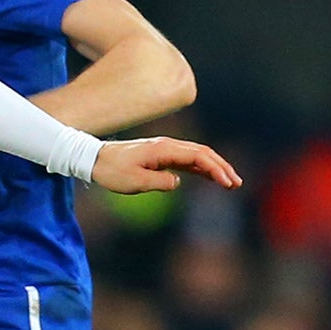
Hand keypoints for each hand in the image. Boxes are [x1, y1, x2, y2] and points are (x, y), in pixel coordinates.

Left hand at [90, 136, 241, 194]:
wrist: (93, 158)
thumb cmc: (111, 170)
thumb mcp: (133, 181)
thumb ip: (158, 182)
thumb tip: (178, 182)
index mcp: (163, 149)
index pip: (198, 156)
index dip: (216, 169)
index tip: (227, 183)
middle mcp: (167, 146)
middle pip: (203, 153)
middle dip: (222, 167)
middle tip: (236, 184)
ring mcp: (165, 150)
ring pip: (197, 156)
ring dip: (214, 167)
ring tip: (229, 183)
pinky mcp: (161, 156)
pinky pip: (186, 161)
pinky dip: (201, 168)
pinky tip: (210, 177)